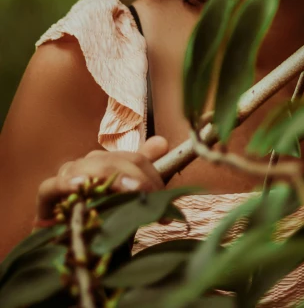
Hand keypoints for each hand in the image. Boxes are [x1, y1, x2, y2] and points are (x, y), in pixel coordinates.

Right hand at [34, 135, 168, 226]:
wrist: (74, 253)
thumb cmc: (103, 225)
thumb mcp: (129, 201)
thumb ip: (144, 174)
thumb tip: (162, 142)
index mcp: (108, 164)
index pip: (133, 158)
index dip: (151, 174)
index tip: (164, 198)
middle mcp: (87, 166)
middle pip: (113, 161)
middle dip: (135, 177)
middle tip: (151, 197)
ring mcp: (66, 179)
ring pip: (86, 167)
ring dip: (109, 176)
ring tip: (128, 188)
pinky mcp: (46, 198)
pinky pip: (50, 186)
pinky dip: (65, 184)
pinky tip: (80, 187)